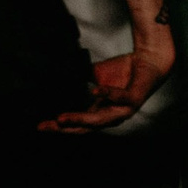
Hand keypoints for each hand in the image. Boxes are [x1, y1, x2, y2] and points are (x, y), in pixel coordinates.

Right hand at [40, 25, 175, 133]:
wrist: (148, 59)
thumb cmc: (122, 70)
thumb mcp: (95, 75)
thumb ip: (80, 79)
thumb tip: (60, 73)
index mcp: (100, 113)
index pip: (77, 125)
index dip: (59, 127)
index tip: (40, 126)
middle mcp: (111, 116)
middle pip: (85, 127)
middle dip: (64, 128)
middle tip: (46, 126)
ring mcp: (123, 110)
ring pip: (99, 119)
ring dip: (80, 119)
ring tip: (62, 119)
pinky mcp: (133, 99)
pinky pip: (118, 98)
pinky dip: (106, 95)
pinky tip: (94, 91)